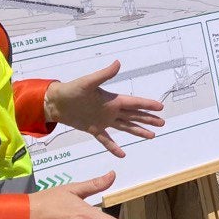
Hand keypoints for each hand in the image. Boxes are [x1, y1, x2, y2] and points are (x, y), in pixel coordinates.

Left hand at [44, 61, 164, 157]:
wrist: (55, 102)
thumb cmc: (71, 90)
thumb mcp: (88, 82)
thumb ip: (104, 74)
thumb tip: (118, 63)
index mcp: (113, 100)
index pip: (134, 103)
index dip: (147, 105)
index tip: (160, 107)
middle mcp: (111, 110)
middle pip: (134, 116)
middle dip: (148, 119)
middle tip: (162, 123)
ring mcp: (104, 121)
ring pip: (126, 127)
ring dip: (138, 131)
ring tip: (152, 136)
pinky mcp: (94, 129)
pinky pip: (106, 140)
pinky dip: (114, 147)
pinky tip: (122, 154)